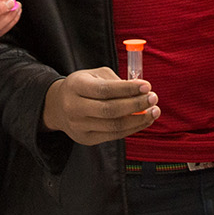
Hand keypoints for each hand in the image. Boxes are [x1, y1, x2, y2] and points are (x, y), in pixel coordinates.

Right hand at [41, 67, 157, 144]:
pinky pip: (114, 135)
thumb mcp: (95, 75)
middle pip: (110, 110)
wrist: (59, 106)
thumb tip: (142, 92)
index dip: (128, 89)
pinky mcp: (86, 139)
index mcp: (76, 86)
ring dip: (138, 119)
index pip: (105, 90)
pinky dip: (132, 128)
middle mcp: (74, 107)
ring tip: (154, 111)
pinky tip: (143, 120)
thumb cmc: (84, 86)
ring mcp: (79, 126)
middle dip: (136, 105)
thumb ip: (116, 82)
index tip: (147, 86)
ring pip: (114, 126)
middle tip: (154, 98)